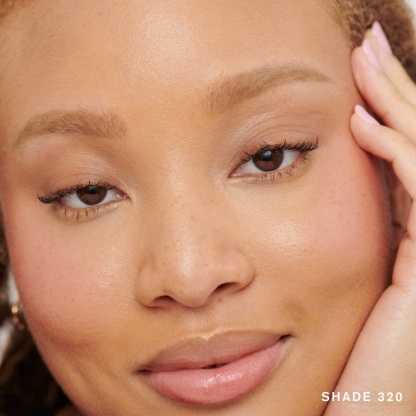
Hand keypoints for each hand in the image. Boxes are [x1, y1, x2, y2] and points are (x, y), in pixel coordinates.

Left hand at [323, 21, 415, 415]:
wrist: (364, 412)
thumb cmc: (346, 362)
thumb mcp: (341, 288)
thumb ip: (335, 245)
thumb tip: (309, 199)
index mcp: (410, 241)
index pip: (403, 160)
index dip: (387, 115)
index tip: (356, 83)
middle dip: (395, 94)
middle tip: (366, 50)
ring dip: (397, 107)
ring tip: (367, 64)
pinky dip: (400, 154)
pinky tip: (366, 126)